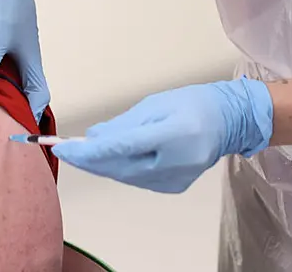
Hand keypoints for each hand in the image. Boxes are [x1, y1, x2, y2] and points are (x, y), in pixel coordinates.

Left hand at [52, 78, 273, 192]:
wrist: (228, 121)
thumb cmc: (193, 104)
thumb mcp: (153, 105)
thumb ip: (121, 125)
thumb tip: (92, 138)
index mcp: (172, 135)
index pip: (120, 148)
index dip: (87, 152)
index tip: (62, 149)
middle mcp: (175, 162)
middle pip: (119, 167)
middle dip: (87, 160)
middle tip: (63, 150)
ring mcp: (175, 179)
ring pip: (125, 176)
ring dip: (100, 165)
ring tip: (80, 152)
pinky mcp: (173, 187)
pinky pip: (137, 180)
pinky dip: (119, 169)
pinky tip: (108, 158)